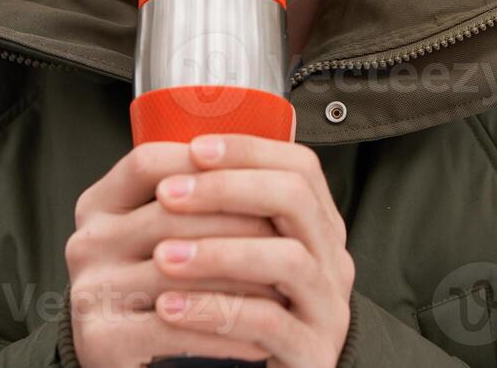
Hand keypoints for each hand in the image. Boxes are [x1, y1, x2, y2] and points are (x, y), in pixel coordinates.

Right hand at [66, 141, 283, 366]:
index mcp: (101, 205)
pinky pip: (176, 326)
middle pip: (173, 212)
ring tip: (284, 286)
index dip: (205, 166)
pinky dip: (226, 330)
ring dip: (243, 279)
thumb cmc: (159, 292)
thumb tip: (265, 162)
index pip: (149, 163)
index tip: (257, 177)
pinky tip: (259, 336)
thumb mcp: (163, 237)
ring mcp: (91, 289)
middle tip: (290, 235)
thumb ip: (195, 200)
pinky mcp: (101, 337)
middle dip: (241, 224)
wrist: (126, 360)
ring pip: (181, 269)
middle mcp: (88, 241)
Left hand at [150, 134, 354, 367]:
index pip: (300, 167)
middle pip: (296, 200)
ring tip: (162, 256)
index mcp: (319, 228)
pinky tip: (169, 308)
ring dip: (219, 252)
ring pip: (288, 260)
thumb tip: (173, 156)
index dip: (249, 150)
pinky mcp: (312, 353)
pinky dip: (215, 310)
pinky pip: (268, 323)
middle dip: (227, 190)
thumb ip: (229, 214)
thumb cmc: (244, 312)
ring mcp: (328, 308)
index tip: (194, 149)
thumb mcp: (242, 255)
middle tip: (168, 194)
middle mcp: (333, 261)